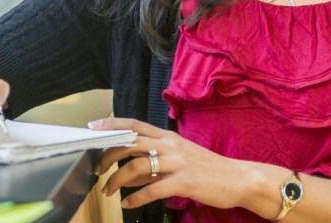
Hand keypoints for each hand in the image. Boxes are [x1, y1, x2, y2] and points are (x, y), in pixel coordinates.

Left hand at [89, 118, 265, 210]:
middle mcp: (171, 145)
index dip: (112, 125)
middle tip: (97, 169)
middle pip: (131, 143)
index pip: (135, 125)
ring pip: (138, 167)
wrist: (238, 178)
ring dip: (117, 181)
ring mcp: (178, 162)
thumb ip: (154, 164)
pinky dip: (135, 198)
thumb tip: (127, 174)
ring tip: (108, 191)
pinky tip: (128, 204)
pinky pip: (153, 190)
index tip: (93, 127)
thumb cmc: (208, 170)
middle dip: (108, 155)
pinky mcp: (185, 181)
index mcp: (169, 137)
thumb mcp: (180, 159)